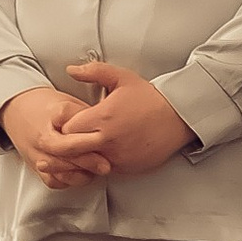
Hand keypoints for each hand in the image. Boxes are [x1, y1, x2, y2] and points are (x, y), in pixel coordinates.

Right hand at [0, 83, 113, 187]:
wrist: (17, 112)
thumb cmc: (45, 108)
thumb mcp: (68, 102)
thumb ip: (86, 114)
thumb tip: (107, 126)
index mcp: (52, 114)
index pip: (70, 121)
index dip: (88, 131)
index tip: (105, 137)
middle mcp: (42, 136)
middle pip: (64, 149)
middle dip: (87, 159)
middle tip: (105, 165)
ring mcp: (38, 153)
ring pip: (59, 169)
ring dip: (80, 172)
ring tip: (97, 171)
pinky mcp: (36, 167)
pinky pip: (54, 180)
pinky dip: (69, 181)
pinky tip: (82, 175)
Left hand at [61, 62, 194, 178]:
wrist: (179, 117)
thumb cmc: (150, 98)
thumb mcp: (121, 77)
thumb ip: (93, 71)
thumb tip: (70, 70)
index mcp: (103, 117)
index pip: (66, 128)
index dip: (62, 125)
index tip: (67, 121)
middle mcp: (108, 140)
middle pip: (70, 151)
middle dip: (64, 145)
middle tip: (67, 138)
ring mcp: (118, 157)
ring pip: (85, 164)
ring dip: (81, 156)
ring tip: (83, 146)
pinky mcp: (128, 168)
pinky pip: (104, 170)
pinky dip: (98, 163)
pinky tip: (101, 152)